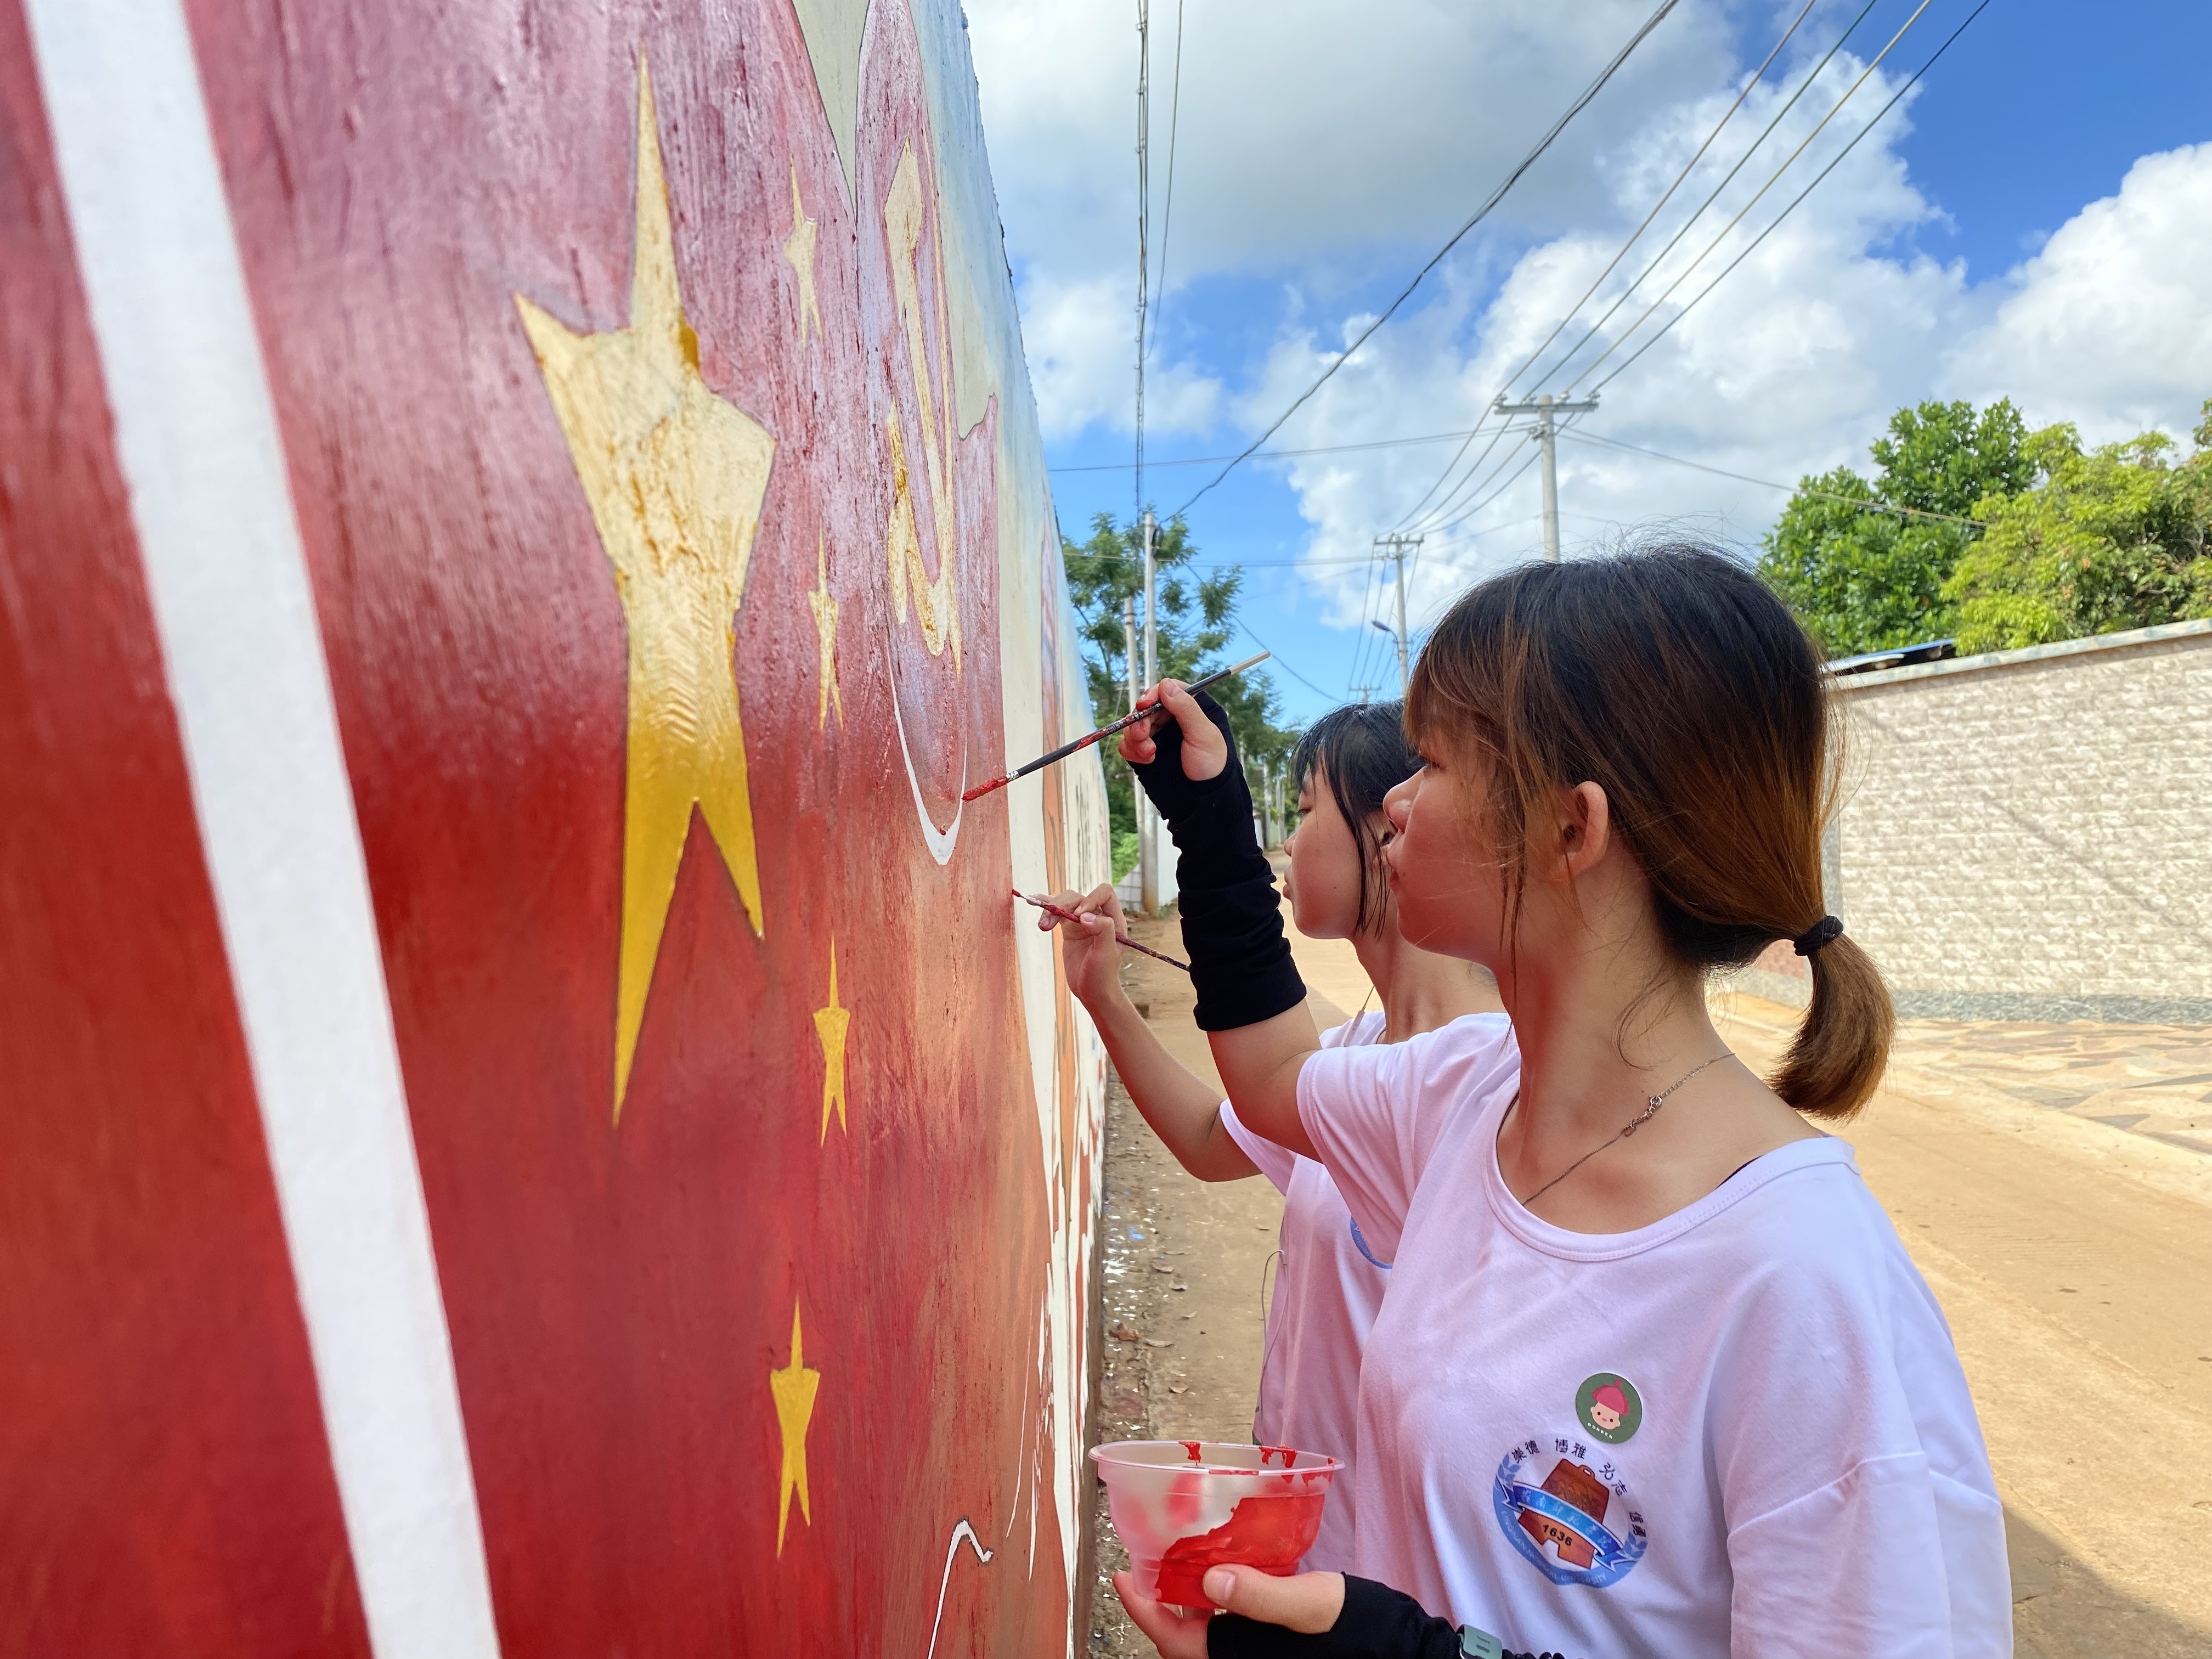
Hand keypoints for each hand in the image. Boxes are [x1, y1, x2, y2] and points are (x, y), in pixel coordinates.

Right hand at [1036, 884, 1127, 1010]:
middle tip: (1048, 925)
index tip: (1078, 916)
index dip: (1090, 899)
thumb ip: (1103, 931)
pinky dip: (1046, 905)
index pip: (1104, 893)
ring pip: (1065, 902)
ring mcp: (1082, 922)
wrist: (1092, 992)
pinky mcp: (1069, 929)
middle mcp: (1098, 916)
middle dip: (1062, 906)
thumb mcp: (1106, 955)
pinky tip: (1034, 899)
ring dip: (1050, 909)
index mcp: (1114, 919)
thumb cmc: (1103, 976)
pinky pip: (1057, 912)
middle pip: (1078, 897)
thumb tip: (1085, 915)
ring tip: (1042, 926)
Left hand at [1114, 1566, 1345, 1656]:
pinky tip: (1226, 1577)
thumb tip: (1209, 1579)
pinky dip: (1219, 1606)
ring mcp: (1256, 1656)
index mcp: (1240, 1658)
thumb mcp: (1310, 1607)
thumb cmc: (1356, 1631)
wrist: (1397, 1650)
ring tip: (1180, 1563)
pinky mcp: (1271, 1649)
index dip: (1144, 1611)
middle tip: (1147, 1565)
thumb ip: (1260, 1595)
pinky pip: (1230, 1634)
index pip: (1174, 1642)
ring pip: (1206, 1638)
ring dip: (1188, 1604)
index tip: (1123, 1578)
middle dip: (1160, 1606)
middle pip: (1184, 1642)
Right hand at [1120, 679, 1227, 780]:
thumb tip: (1166, 685)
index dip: (1153, 694)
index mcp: (1190, 709)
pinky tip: (1147, 760)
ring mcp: (1157, 735)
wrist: (1202, 800)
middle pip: (1146, 707)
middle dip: (1141, 720)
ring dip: (1136, 737)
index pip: (1167, 690)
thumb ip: (1186, 709)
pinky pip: (1128, 744)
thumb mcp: (1203, 735)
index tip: (1145, 704)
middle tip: (1142, 734)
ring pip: (1134, 725)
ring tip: (1149, 753)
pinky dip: (1132, 750)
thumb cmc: (1212, 766)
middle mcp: (1171, 719)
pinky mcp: (1145, 751)